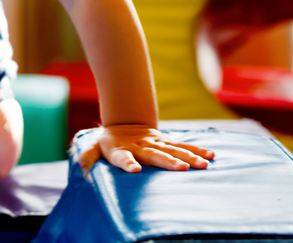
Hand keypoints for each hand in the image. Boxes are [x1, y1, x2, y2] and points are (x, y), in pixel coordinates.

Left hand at [75, 124, 213, 174]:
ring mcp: (154, 143)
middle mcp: (139, 146)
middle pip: (154, 154)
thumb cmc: (108, 143)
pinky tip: (210, 156)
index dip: (127, 163)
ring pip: (173, 149)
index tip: (134, 170)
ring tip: (203, 164)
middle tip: (181, 168)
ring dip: (188, 156)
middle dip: (168, 161)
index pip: (122, 157)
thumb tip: (82, 167)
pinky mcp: (165, 142)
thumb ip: (88, 157)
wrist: (124, 123)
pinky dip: (196, 151)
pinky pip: (183, 147)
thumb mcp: (94, 148)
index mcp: (120, 150)